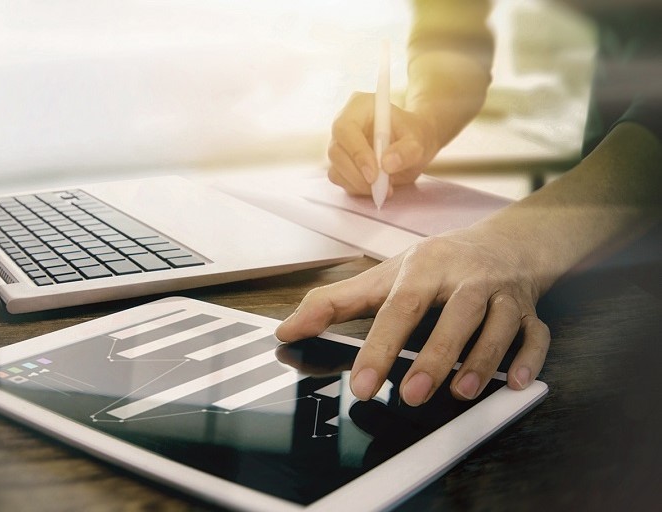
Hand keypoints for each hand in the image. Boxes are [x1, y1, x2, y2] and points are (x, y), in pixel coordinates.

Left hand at [275, 227, 549, 405]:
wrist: (506, 241)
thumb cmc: (438, 264)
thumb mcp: (385, 276)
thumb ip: (335, 303)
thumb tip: (287, 329)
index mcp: (424, 269)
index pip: (399, 307)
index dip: (380, 346)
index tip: (363, 382)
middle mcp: (465, 278)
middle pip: (454, 315)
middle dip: (434, 356)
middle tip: (412, 394)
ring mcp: (502, 294)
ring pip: (498, 325)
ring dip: (482, 361)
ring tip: (460, 393)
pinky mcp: (530, 311)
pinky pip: (537, 334)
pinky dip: (530, 358)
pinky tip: (518, 383)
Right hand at [327, 92, 439, 195]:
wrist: (413, 143)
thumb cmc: (414, 134)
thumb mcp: (419, 139)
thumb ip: (407, 151)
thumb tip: (387, 164)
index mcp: (359, 107)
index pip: (345, 128)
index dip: (356, 152)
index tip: (374, 174)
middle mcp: (343, 125)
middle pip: (336, 151)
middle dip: (357, 174)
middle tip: (380, 186)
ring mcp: (340, 145)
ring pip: (335, 169)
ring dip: (359, 184)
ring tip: (386, 186)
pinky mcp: (340, 163)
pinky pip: (340, 180)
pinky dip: (358, 188)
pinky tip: (377, 186)